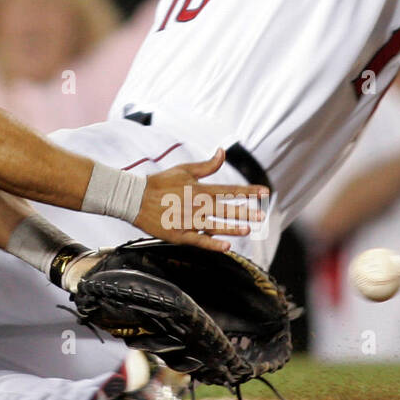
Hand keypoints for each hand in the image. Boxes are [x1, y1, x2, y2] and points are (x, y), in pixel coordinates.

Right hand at [139, 147, 267, 250]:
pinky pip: (199, 240)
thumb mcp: (183, 169)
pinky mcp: (179, 234)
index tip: (265, 192)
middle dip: (245, 211)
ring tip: (247, 229)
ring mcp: (188, 220)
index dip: (248, 191)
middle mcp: (196, 205)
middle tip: (261, 215)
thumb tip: (222, 152)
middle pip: (225, 208)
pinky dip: (213, 244)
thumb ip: (206, 165)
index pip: (229, 189)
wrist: (134, 198)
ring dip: (232, 228)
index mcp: (199, 188)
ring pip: (215, 225)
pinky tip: (226, 247)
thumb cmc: (160, 182)